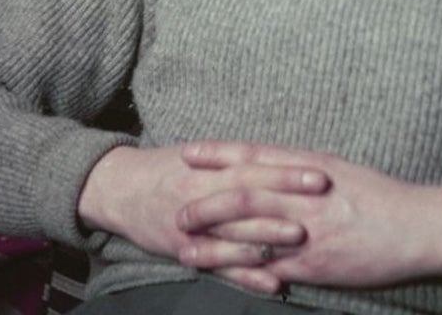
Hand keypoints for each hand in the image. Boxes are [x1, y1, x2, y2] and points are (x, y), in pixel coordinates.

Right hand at [77, 144, 329, 262]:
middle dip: (286, 197)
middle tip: (322, 199)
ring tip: (302, 238)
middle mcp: (203, 195)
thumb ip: (241, 160)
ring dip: (269, 236)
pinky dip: (248, 276)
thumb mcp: (202, 158)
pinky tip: (274, 283)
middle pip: (249, 195)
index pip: (254, 166)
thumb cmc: (168, 169)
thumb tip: (290, 160)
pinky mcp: (187, 252)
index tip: (320, 172)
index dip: (287, 170)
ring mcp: (195, 227)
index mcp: (210, 168)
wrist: (119, 189)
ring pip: (235, 233)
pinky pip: (221, 267)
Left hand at [177, 142, 441, 293]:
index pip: (256, 156)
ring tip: (183, 244)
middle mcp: (304, 196)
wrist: (416, 226)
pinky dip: (241, 271)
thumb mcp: (341, 169)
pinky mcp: (313, 263)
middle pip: (243, 194)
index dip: (219, 154)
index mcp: (310, 167)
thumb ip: (304, 168)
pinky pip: (269, 267)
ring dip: (212, 240)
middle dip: (205, 201)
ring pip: (249, 233)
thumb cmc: (381, 196)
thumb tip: (275, 166)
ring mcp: (307, 231)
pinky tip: (220, 273)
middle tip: (176, 206)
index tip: (189, 151)